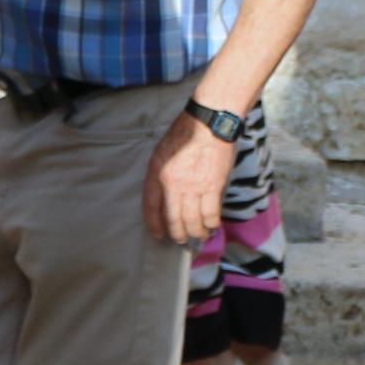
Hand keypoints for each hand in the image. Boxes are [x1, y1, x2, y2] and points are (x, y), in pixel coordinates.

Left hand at [146, 110, 236, 243]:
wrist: (209, 123)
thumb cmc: (185, 133)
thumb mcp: (162, 152)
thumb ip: (162, 175)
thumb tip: (167, 197)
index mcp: (157, 173)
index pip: (151, 207)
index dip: (154, 224)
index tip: (158, 235)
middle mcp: (173, 183)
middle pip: (173, 219)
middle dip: (177, 234)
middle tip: (181, 240)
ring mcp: (194, 187)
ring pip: (193, 221)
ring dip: (196, 233)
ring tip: (198, 236)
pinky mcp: (213, 187)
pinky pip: (211, 214)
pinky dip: (212, 224)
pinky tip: (213, 227)